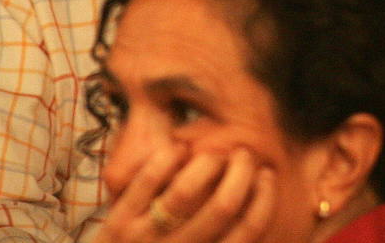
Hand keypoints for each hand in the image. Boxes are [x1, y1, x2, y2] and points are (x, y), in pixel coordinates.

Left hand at [98, 145, 275, 242]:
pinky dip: (169, 158)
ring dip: (208, 161)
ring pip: (185, 191)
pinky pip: (148, 181)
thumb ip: (223, 235)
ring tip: (215, 152)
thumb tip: (258, 196)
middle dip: (241, 170)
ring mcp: (144, 240)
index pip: (248, 231)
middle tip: (244, 154)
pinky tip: (181, 150)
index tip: (267, 174)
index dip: (265, 198)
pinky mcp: (117, 224)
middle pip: (223, 206)